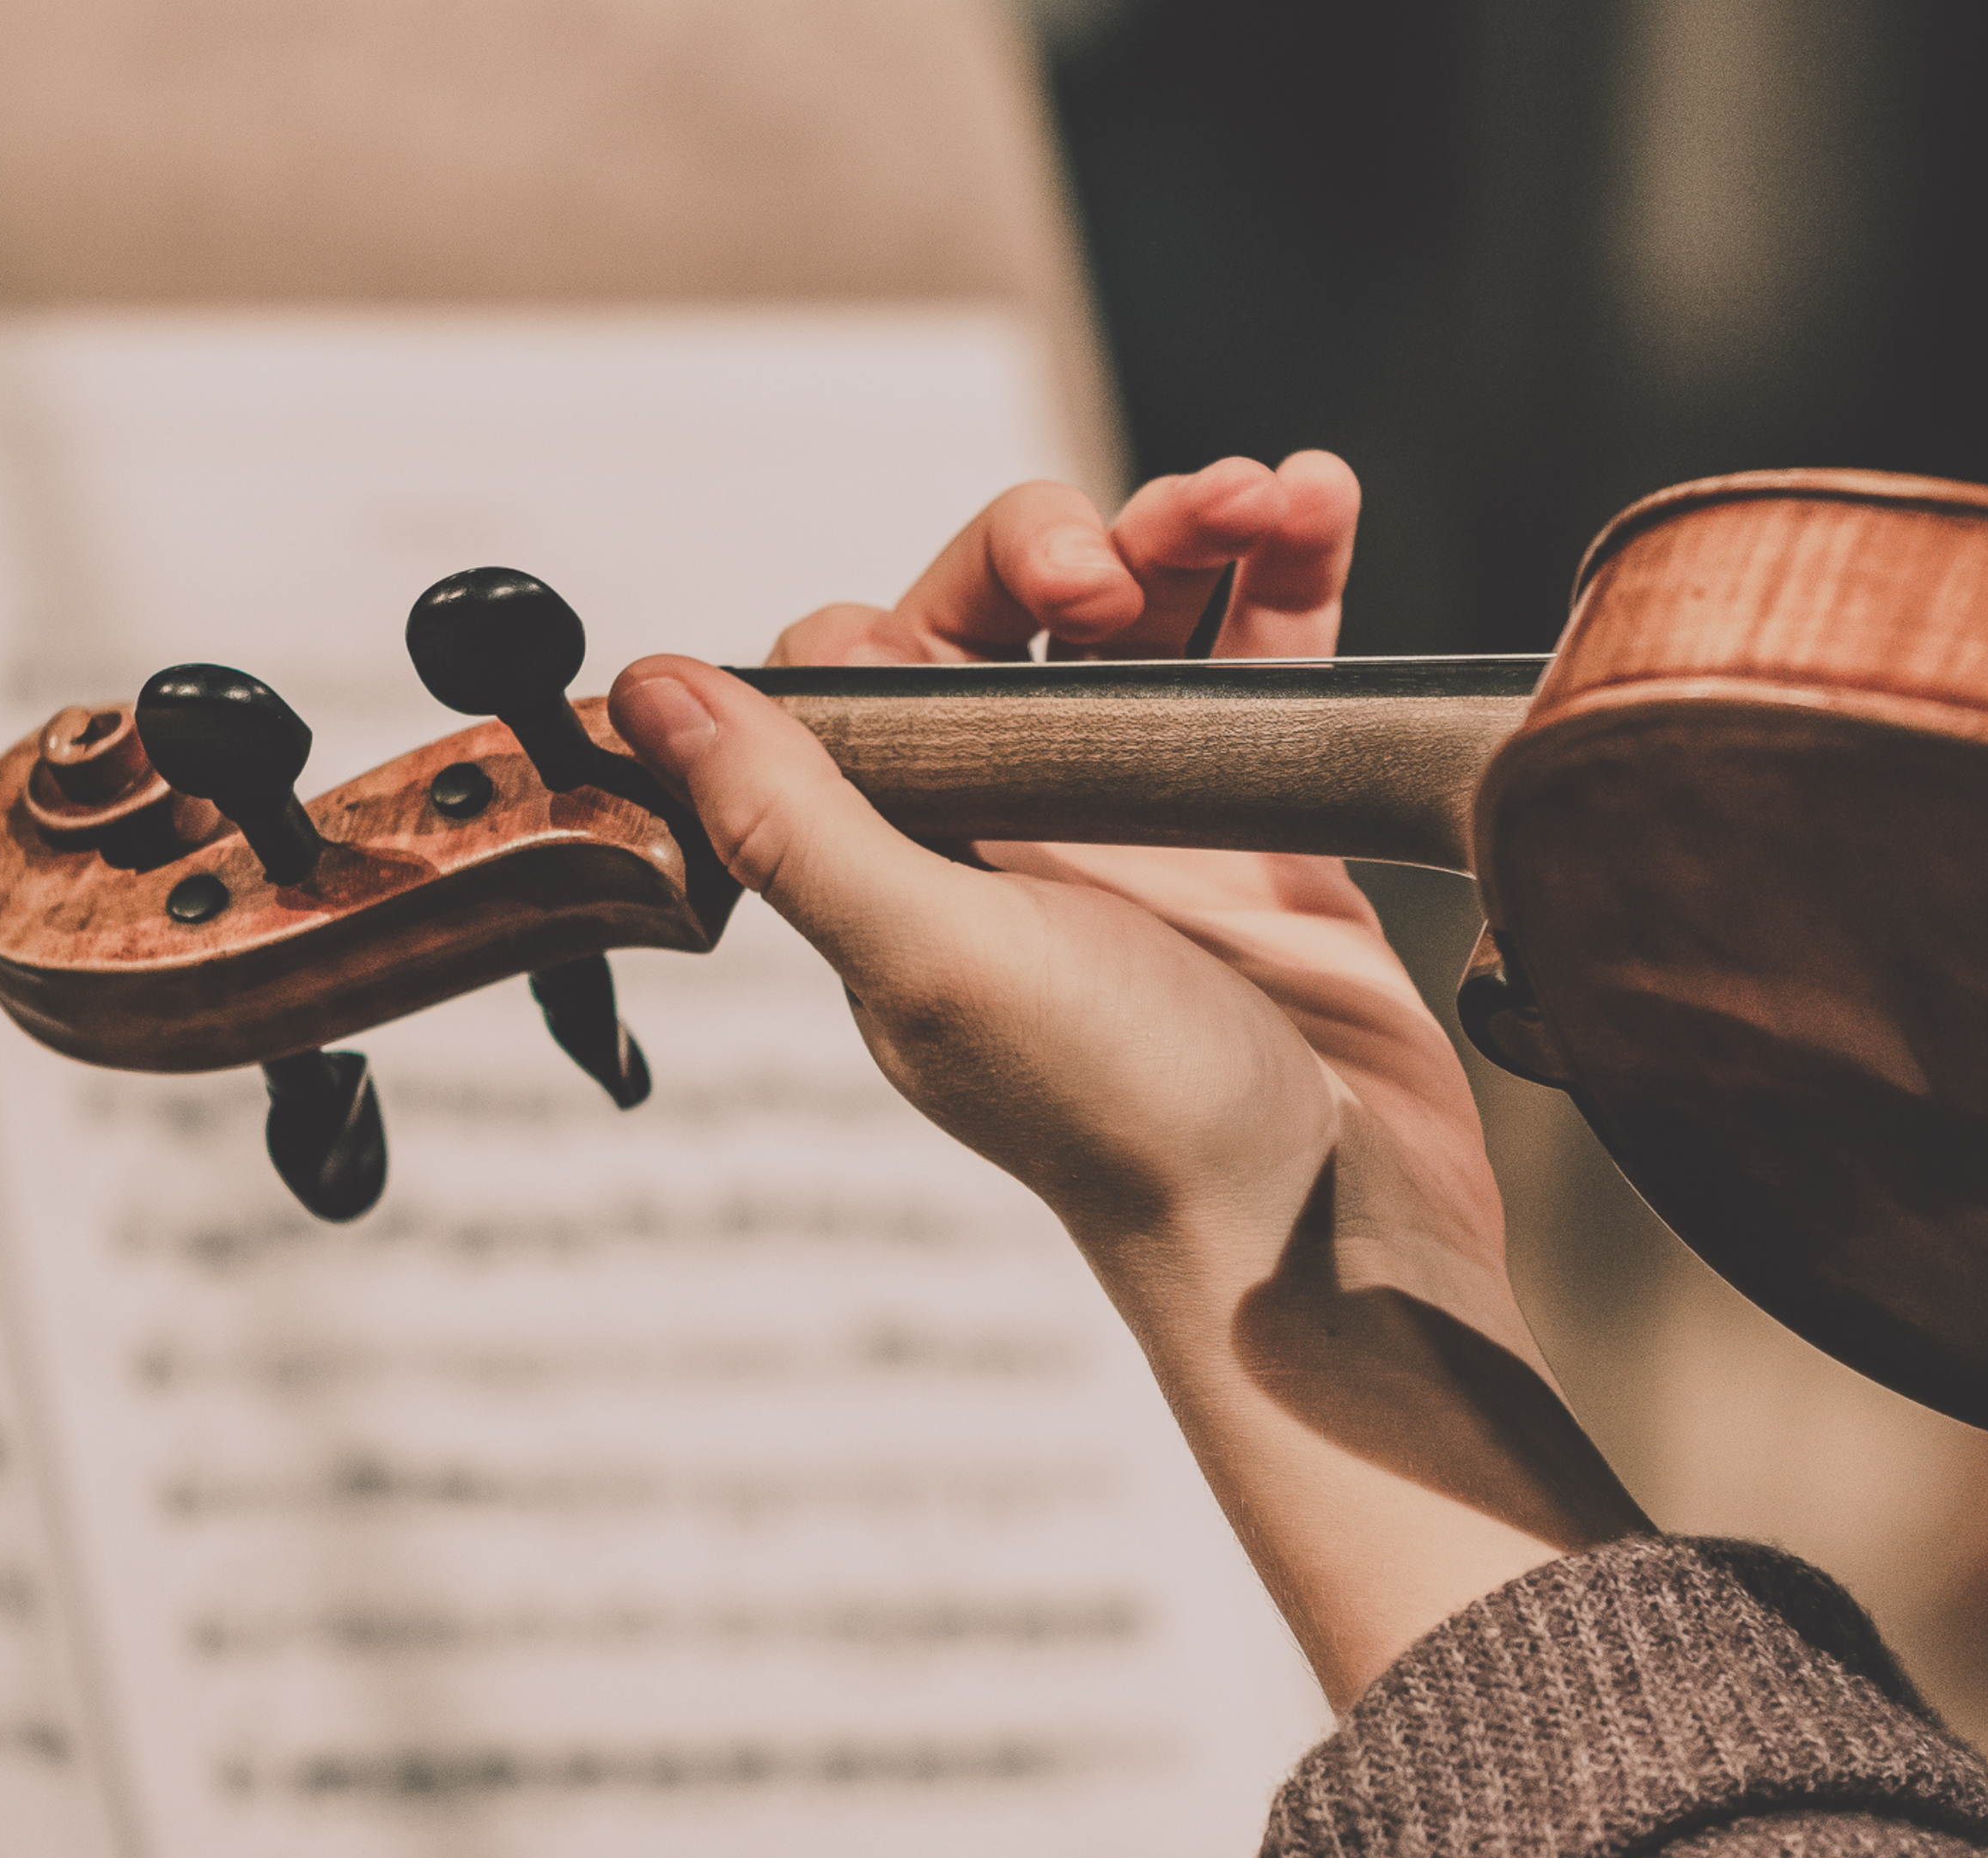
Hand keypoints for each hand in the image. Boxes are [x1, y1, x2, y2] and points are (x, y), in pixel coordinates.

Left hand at [763, 453, 1508, 1351]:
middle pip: (1010, 616)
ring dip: (1193, 532)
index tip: (1040, 604)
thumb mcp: (935, 962)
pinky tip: (1319, 503)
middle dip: (1077, 541)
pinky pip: (1261, 670)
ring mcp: (1139, 831)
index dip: (935, 602)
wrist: (1333, 1234)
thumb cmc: (1133, 1126)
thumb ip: (795, 820)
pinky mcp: (1259, 835)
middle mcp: (1008, 836)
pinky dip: (1289, 577)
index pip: (871, 664)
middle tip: (1133, 568)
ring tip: (1272, 493)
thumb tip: (653, 691)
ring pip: (1142, 623)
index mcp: (904, 861)